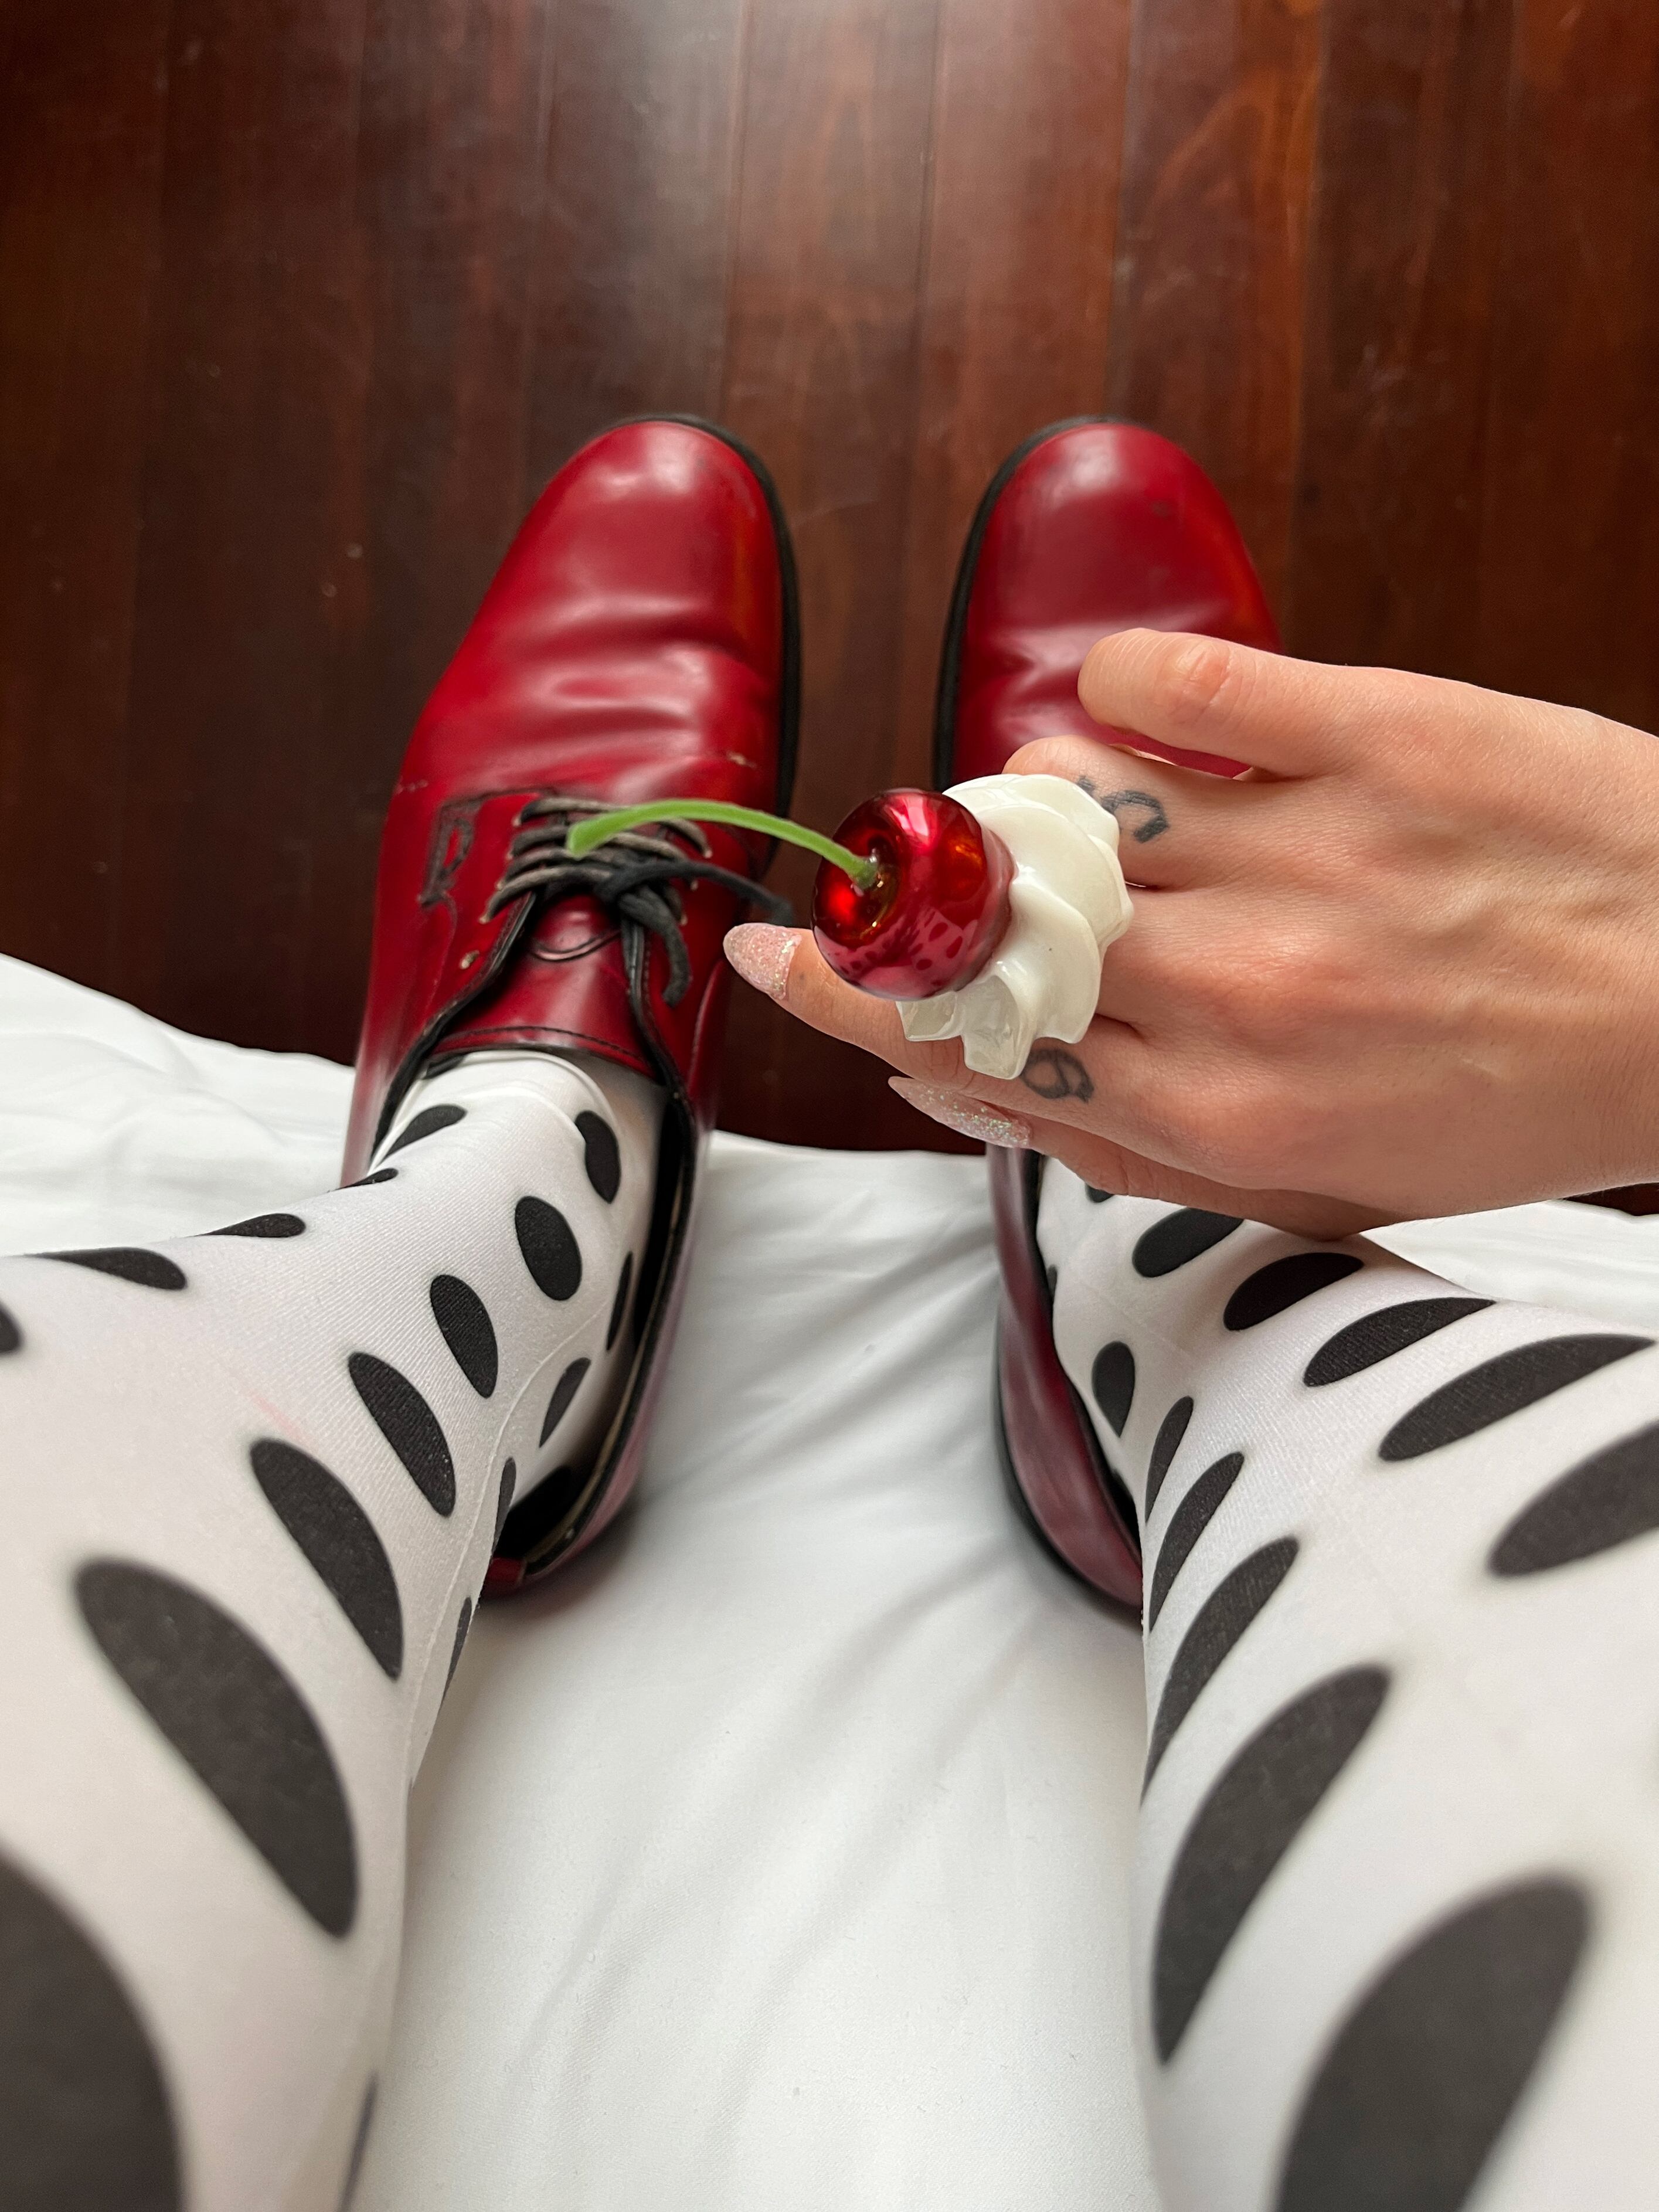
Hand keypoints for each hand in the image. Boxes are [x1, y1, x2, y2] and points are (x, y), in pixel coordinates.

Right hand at [724, 631, 1658, 1231]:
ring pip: (1065, 795)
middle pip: (990, 922)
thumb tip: (967, 1087)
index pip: (971, 1047)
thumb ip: (1139, 1143)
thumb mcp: (1326, 1183)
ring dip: (1034, 794)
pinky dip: (1119, 685)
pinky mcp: (1376, 730)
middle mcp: (1238, 989)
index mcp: (1220, 1115)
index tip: (784, 952)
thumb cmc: (1527, 1099)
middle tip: (920, 865)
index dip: (850, 998)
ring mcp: (1302, 851)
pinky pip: (1177, 687)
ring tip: (1081, 805)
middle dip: (920, 892)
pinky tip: (1123, 703)